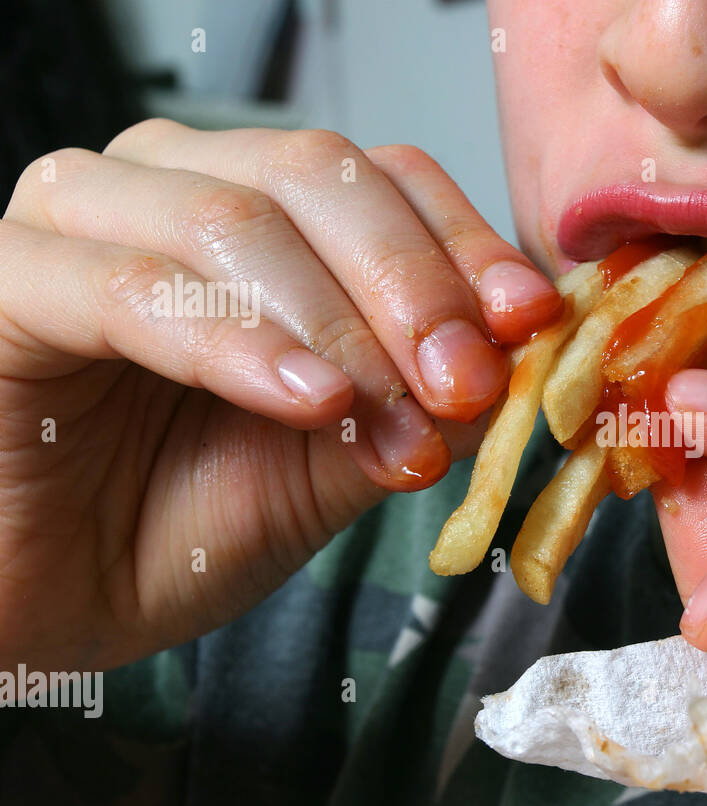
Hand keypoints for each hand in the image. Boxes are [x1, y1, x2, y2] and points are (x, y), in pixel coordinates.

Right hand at [0, 120, 560, 671]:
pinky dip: (235, 343)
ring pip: (232, 218)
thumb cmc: (180, 524)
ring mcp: (77, 220)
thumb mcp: (335, 465)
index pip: (383, 179)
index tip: (529, 323)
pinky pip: (129, 287)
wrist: (52, 603)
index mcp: (256, 212)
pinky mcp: (4, 280)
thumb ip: (415, 403)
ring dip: (336, 324)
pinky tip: (308, 402)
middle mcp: (167, 185)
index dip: (465, 245)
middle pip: (317, 174)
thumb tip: (513, 356)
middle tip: (465, 383)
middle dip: (412, 286)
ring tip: (388, 416)